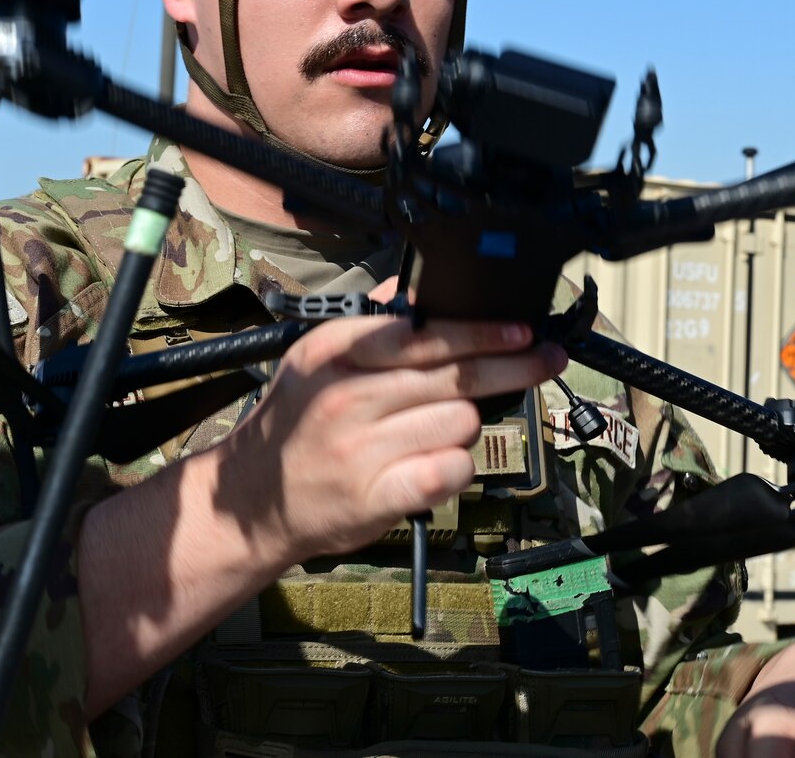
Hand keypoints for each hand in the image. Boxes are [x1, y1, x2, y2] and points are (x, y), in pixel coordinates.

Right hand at [212, 314, 565, 563]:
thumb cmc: (292, 427)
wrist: (250, 502)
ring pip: (458, 422)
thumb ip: (367, 323)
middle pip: (455, 376)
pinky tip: (440, 462)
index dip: (481, 331)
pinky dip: (457, 465)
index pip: (423, 334)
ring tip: (440, 428)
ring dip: (465, 423)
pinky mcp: (376, 496)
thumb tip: (414, 291)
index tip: (521, 329)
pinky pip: (450, 471)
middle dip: (511, 365)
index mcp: (334, 353)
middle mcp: (347, 397)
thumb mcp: (313, 360)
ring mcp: (361, 449)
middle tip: (545, 359)